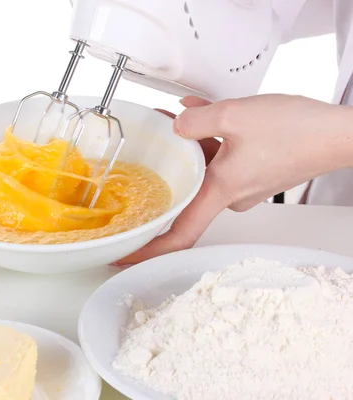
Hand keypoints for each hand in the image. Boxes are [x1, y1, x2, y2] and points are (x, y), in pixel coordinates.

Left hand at [115, 94, 350, 265]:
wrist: (340, 133)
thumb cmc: (298, 132)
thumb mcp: (235, 115)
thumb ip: (195, 120)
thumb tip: (177, 124)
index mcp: (220, 191)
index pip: (177, 234)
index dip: (147, 249)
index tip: (123, 253)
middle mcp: (231, 195)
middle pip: (186, 189)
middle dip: (165, 167)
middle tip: (147, 146)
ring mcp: (244, 185)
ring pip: (204, 169)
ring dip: (188, 145)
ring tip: (173, 117)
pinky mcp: (254, 172)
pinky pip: (222, 159)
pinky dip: (210, 141)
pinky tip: (201, 115)